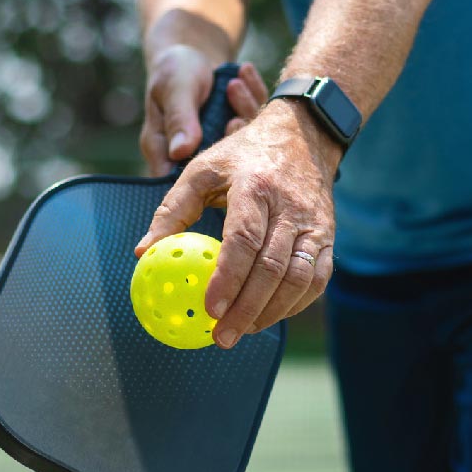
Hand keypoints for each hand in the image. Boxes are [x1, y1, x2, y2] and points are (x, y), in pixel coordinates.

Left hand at [135, 99, 342, 346]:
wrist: (304, 135)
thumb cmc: (243, 155)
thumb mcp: (202, 169)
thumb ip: (172, 209)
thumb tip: (142, 251)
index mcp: (254, 186)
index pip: (244, 239)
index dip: (227, 278)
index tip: (209, 309)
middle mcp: (289, 207)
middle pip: (272, 268)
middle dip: (247, 309)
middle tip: (222, 336)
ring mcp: (314, 223)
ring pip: (300, 278)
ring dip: (272, 313)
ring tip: (243, 331)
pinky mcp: (329, 236)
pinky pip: (317, 279)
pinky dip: (295, 304)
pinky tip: (270, 317)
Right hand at [139, 46, 268, 175]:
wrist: (193, 51)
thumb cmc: (174, 69)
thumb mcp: (175, 88)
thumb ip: (179, 119)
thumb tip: (179, 152)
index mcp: (164, 151)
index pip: (180, 180)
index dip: (205, 171)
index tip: (223, 139)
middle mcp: (193, 154)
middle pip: (218, 164)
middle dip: (232, 138)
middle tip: (234, 116)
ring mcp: (220, 144)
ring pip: (242, 142)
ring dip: (244, 109)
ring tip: (234, 84)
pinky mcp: (241, 132)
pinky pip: (255, 121)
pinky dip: (253, 95)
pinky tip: (246, 71)